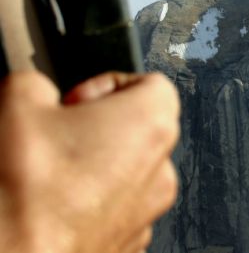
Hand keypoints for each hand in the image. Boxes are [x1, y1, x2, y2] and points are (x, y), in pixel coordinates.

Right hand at [0, 70, 179, 252]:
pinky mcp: (128, 241)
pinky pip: (116, 208)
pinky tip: (54, 203)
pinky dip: (90, 202)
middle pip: (140, 130)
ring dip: (94, 167)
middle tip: (57, 134)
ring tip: (50, 173)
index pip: (151, 83)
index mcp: (151, 124)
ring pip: (127, 172)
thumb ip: (38, 82)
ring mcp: (147, 211)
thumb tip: (37, 90)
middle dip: (98, 127)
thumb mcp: (18, 102)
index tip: (75, 101)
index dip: (104, 85)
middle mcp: (160, 169)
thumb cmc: (25, 192)